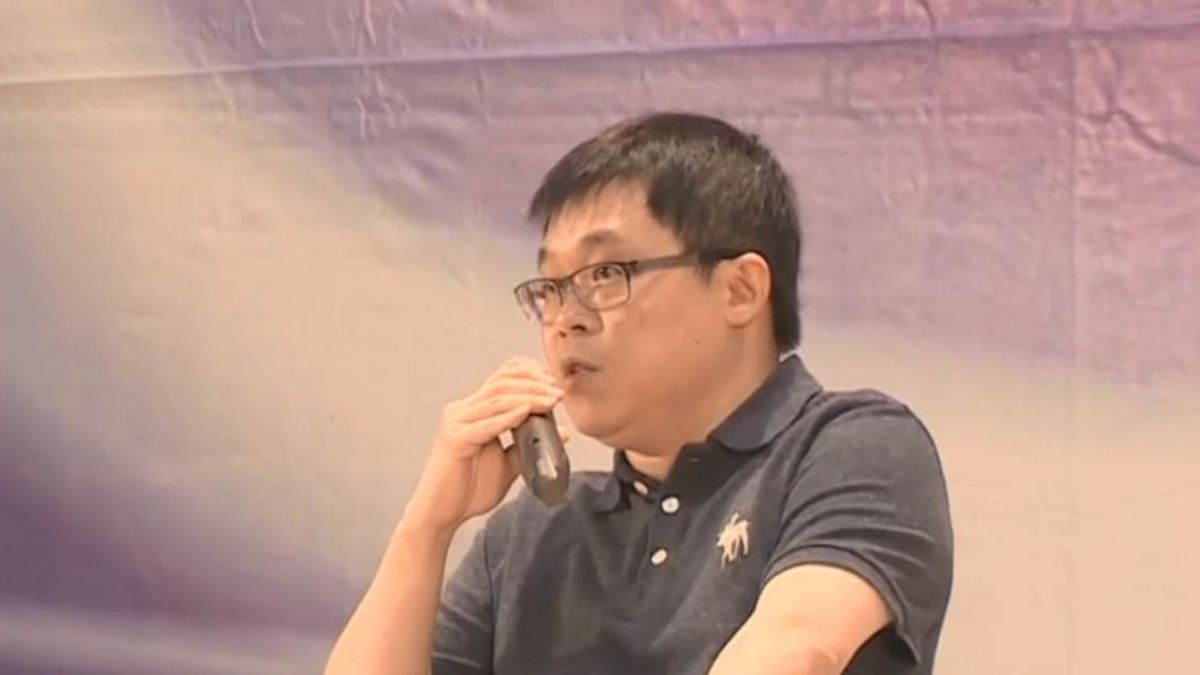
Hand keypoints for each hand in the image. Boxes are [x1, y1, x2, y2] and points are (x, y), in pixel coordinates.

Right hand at [403, 356, 565, 533]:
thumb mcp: (508, 464)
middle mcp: (462, 410)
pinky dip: (508, 416)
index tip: (556, 385)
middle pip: (502, 382)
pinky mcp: (454, 439)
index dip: (531, 373)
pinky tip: (527, 413)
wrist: (442, 514)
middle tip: (559, 392)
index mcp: (473, 410)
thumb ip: (529, 446)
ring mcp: (456, 422)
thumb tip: (562, 433)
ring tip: (552, 401)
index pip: (503, 376)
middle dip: (535, 383)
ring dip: (529, 397)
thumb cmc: (470, 489)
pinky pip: (486, 424)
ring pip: (496, 399)